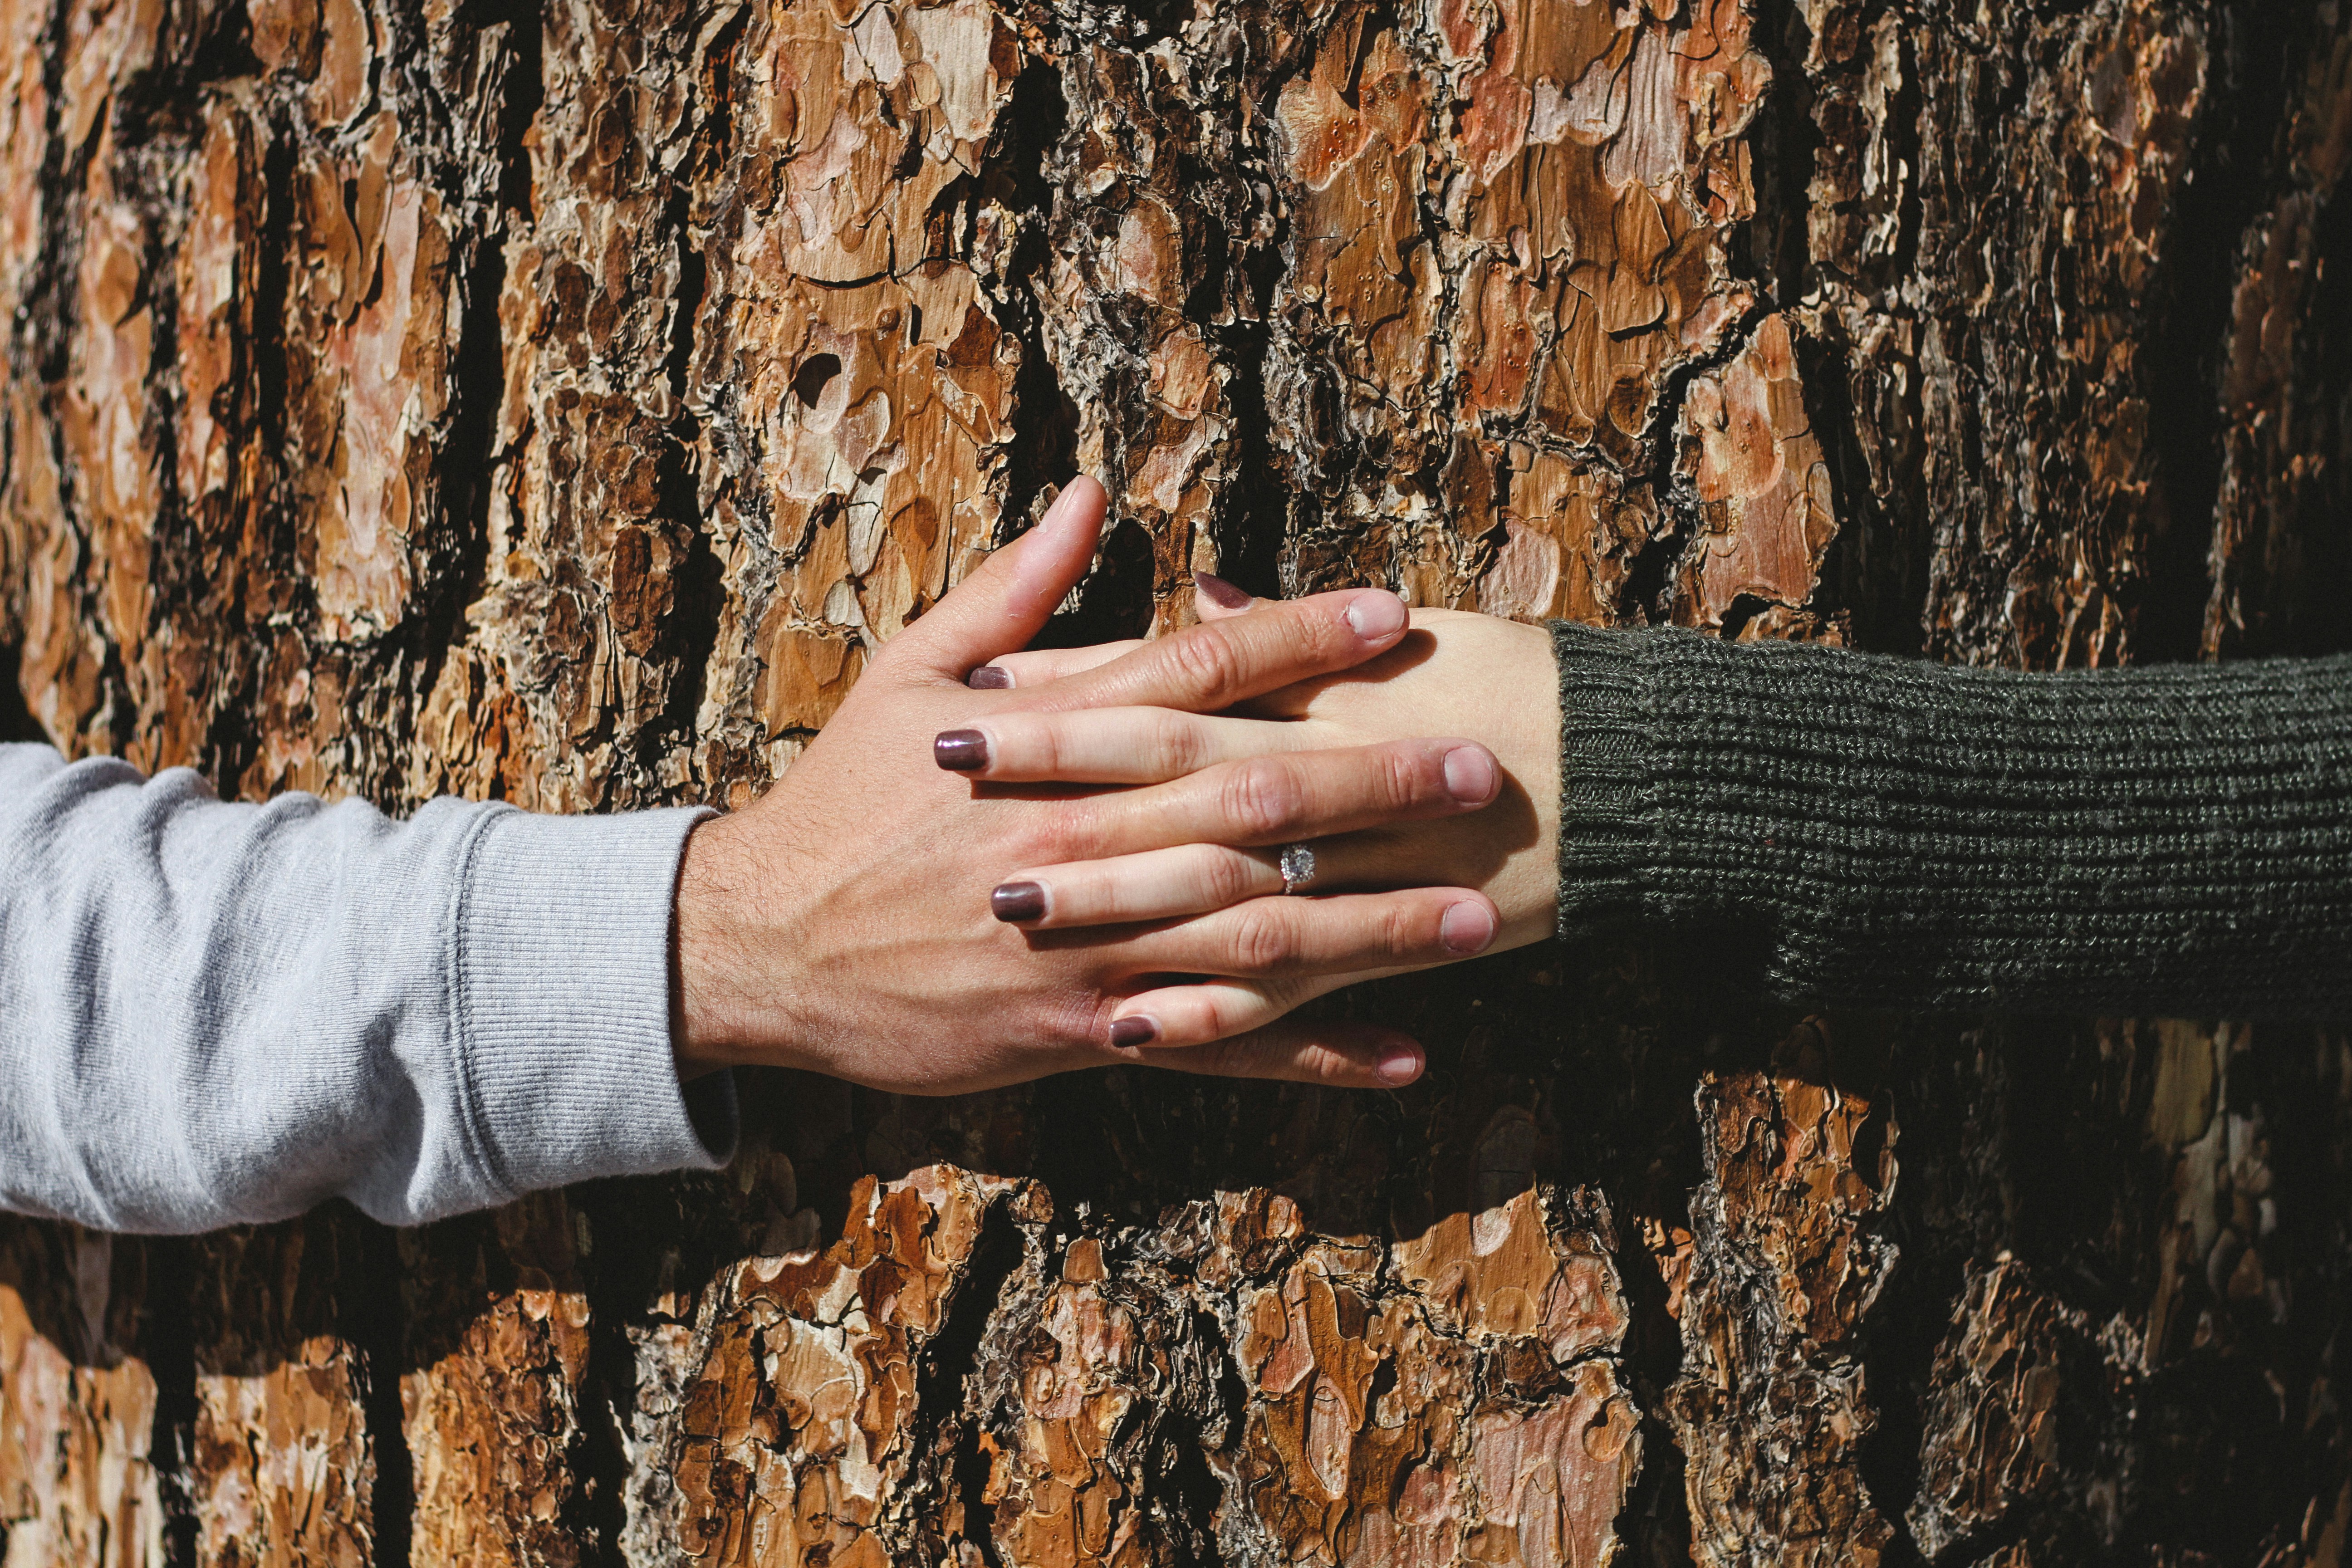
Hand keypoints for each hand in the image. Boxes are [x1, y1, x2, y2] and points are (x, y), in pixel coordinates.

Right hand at [671, 482, 1506, 1093]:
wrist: (763, 942)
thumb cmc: (845, 797)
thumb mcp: (908, 674)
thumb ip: (1011, 592)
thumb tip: (1088, 492)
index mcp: (1044, 745)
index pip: (1192, 675)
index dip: (1298, 642)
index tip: (1392, 620)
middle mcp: (1080, 843)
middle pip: (1249, 807)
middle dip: (1372, 787)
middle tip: (1478, 769)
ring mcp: (1087, 947)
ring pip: (1254, 937)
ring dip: (1375, 928)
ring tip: (1479, 915)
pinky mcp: (1082, 1033)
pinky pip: (1217, 1049)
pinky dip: (1312, 1055)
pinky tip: (1405, 1054)